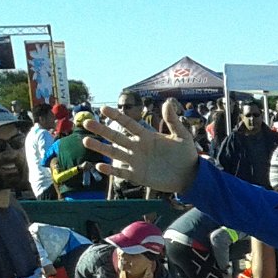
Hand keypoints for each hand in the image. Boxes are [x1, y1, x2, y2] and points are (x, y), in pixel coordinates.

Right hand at [82, 105, 200, 193]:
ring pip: (115, 153)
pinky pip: (122, 173)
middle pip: (116, 137)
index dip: (117, 116)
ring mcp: (136, 162)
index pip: (129, 124)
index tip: (103, 108)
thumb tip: (167, 102)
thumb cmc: (187, 155)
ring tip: (86, 141)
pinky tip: (99, 166)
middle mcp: (138, 148)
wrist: (191, 176)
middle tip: (86, 122)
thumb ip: (173, 121)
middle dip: (102, 130)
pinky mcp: (138, 176)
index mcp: (147, 136)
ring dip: (100, 148)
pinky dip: (111, 170)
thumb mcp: (182, 136)